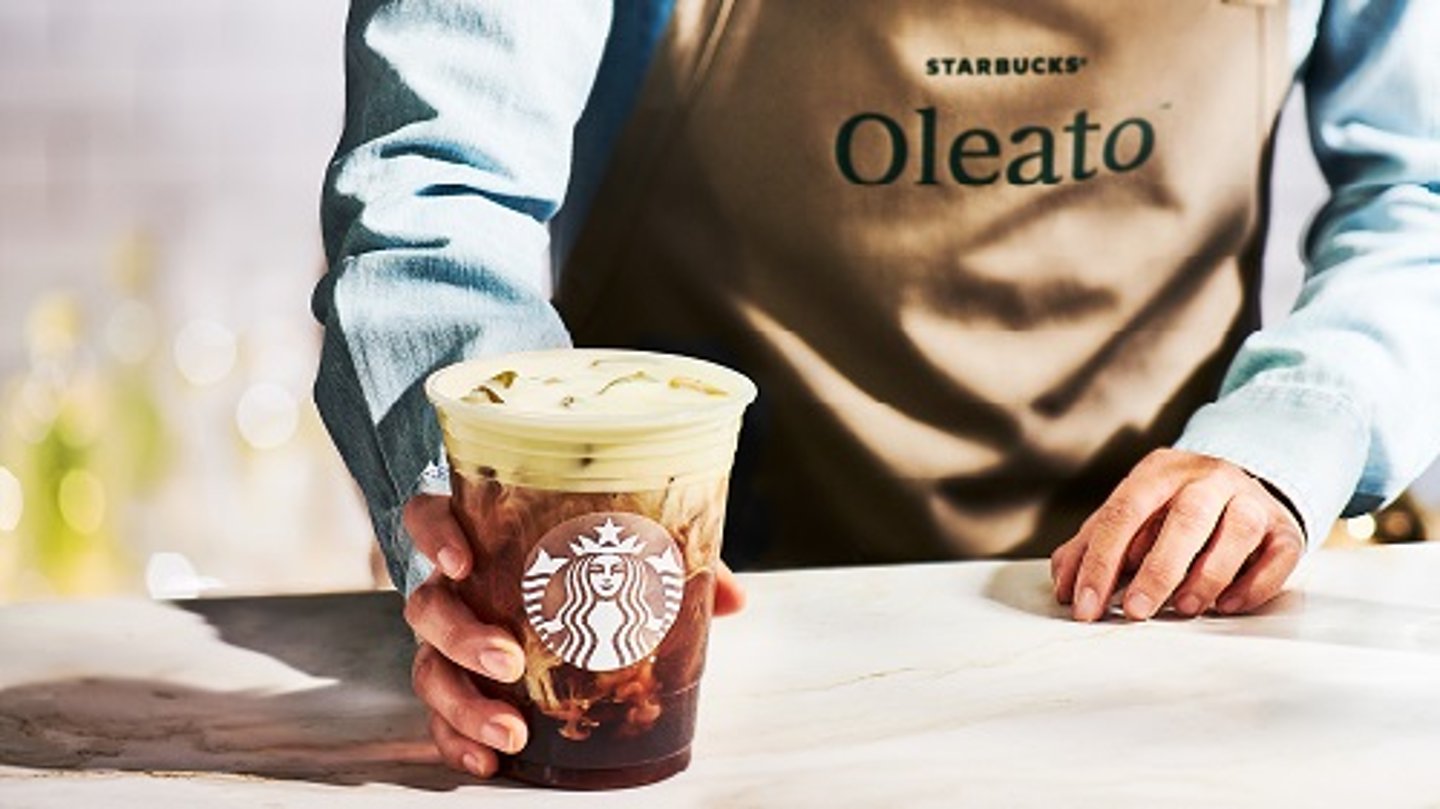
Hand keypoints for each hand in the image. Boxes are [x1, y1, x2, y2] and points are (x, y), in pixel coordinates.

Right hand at [402, 493, 746, 777]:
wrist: (563, 596)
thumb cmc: (584, 564)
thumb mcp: (622, 554)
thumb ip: (669, 564)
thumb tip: (734, 598)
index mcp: (482, 537)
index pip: (430, 516)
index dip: (435, 534)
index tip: (461, 560)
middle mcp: (453, 587)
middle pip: (427, 604)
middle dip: (462, 636)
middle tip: (509, 661)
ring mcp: (447, 639)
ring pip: (428, 666)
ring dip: (463, 702)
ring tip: (509, 730)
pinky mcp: (454, 684)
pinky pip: (437, 716)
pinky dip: (457, 740)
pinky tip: (487, 761)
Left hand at [1050, 448, 1303, 621]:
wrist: (1240, 486)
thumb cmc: (1172, 510)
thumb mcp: (1129, 517)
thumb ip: (1091, 546)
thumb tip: (1066, 586)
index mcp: (1158, 472)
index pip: (1123, 512)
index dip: (1100, 561)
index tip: (1085, 605)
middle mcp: (1207, 478)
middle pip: (1185, 517)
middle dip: (1157, 569)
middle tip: (1135, 611)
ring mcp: (1251, 499)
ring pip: (1237, 529)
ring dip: (1208, 575)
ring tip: (1183, 607)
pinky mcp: (1285, 528)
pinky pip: (1278, 554)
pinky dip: (1254, 584)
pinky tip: (1226, 605)